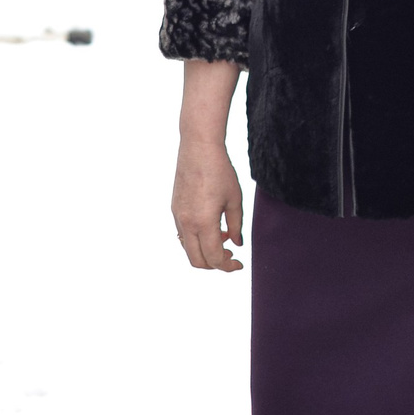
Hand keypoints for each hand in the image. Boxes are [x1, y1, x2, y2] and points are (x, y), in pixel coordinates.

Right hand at [172, 139, 245, 271]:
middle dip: (215, 264)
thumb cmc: (220, 171)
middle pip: (197, 261)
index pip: (214, 258)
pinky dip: (196, 240)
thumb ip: (236, 226)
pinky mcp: (174, 209)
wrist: (198, 148)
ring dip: (204, 252)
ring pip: (187, 249)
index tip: (239, 263)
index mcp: (204, 222)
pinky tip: (210, 226)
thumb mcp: (235, 200)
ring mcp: (178, 216)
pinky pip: (183, 235)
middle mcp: (187, 222)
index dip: (228, 266)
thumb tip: (236, 244)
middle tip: (230, 256)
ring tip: (222, 237)